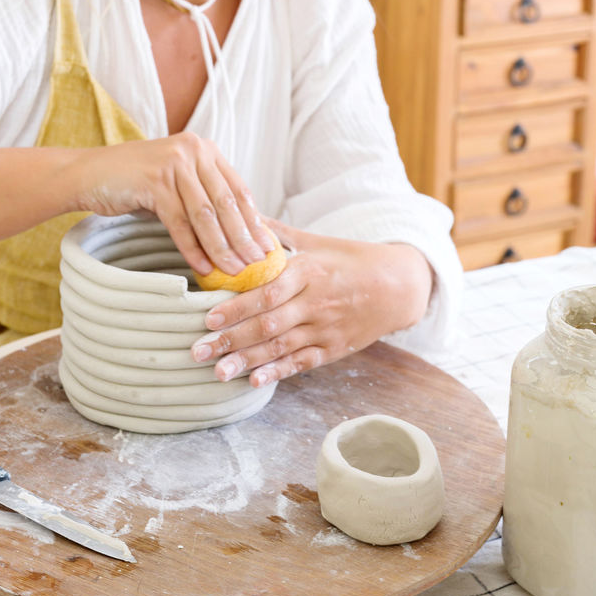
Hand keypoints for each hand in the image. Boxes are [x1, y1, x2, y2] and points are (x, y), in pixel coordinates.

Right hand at [73, 132, 275, 276]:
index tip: (267, 249)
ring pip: (205, 215)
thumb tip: (240, 236)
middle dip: (243, 238)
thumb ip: (205, 196)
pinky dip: (193, 248)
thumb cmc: (136, 183)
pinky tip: (203, 267)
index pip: (238, 190)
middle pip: (226, 203)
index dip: (254, 221)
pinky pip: (180, 222)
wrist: (89, 174)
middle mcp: (194, 150)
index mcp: (205, 150)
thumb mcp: (177, 182)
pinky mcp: (154, 181)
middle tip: (257, 265)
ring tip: (234, 272)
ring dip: (222, 247)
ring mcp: (174, 163)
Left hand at [190, 219, 433, 386]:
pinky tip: (254, 380)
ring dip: (247, 361)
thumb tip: (242, 214)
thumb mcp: (316, 241)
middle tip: (197, 351)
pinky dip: (278, 372)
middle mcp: (316, 302)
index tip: (207, 318)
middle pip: (268, 324)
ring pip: (281, 347)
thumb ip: (277, 234)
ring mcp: (326, 328)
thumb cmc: (351, 259)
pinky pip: (303, 363)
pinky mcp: (335, 349)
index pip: (268, 293)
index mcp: (310, 271)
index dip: (237, 307)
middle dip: (230, 340)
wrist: (398, 285)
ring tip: (217, 372)